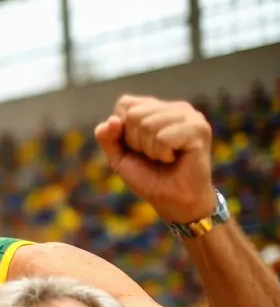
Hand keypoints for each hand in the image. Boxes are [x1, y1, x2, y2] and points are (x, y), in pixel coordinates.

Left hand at [95, 96, 216, 225]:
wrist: (174, 201)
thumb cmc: (148, 177)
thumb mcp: (119, 157)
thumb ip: (107, 137)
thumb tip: (112, 120)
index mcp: (158, 108)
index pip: (125, 104)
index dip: (123, 132)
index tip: (138, 148)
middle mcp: (176, 107)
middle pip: (134, 114)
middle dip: (136, 142)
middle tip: (153, 156)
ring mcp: (190, 116)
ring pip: (148, 124)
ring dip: (150, 149)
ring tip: (165, 157)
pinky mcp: (199, 129)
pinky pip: (163, 137)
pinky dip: (162, 153)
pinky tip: (174, 158)